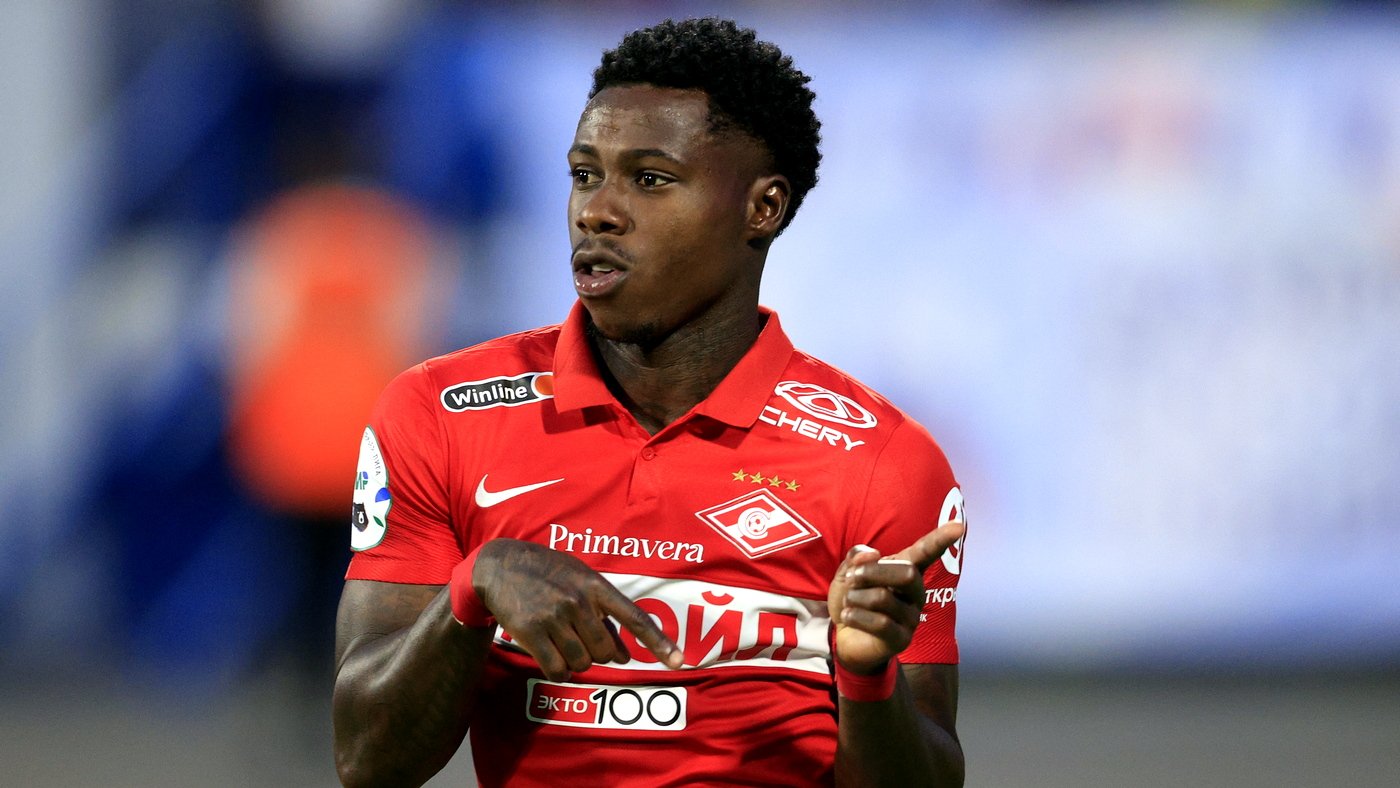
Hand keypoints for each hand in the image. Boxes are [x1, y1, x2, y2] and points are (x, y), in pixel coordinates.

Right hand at [473, 539, 683, 680]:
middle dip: (598, 653)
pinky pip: (557, 669)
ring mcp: (554, 616)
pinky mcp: (531, 631)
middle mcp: (578, 601)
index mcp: (596, 586)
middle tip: (582, 639)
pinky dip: (558, 670)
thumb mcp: (580, 578)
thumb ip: (604, 612)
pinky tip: (551, 656)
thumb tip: (624, 654)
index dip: (659, 642)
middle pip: (605, 651)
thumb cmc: (548, 573)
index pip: (635, 618)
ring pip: (581, 663)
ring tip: (562, 641)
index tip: (679, 662)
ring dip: (576, 661)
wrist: (501, 565)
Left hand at [827, 522, 965, 674]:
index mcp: (905, 570)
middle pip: (907, 574)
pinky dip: (856, 616)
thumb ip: (856, 559)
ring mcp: (911, 617)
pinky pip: (880, 623)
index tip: (959, 526)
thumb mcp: (848, 573)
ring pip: (883, 598)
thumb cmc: (851, 598)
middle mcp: (915, 593)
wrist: (841, 635)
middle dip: (872, 573)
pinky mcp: (901, 640)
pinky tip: (849, 617)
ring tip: (849, 603)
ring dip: (856, 597)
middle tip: (853, 579)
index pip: (926, 552)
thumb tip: (871, 554)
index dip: (941, 539)